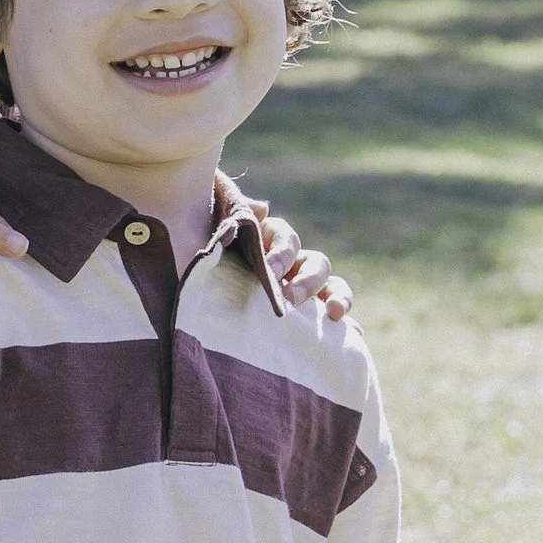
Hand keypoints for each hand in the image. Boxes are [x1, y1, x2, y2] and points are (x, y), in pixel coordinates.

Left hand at [217, 172, 351, 319]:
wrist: (191, 310)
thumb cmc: (204, 270)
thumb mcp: (211, 240)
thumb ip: (231, 217)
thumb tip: (262, 209)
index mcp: (266, 245)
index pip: (284, 238)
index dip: (281, 253)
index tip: (270, 273)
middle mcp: (290, 266)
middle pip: (313, 263)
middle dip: (305, 280)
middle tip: (289, 299)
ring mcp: (303, 291)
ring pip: (330, 285)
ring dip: (336, 295)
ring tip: (333, 313)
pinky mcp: (311, 318)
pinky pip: (335, 316)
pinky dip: (347, 322)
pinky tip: (351, 333)